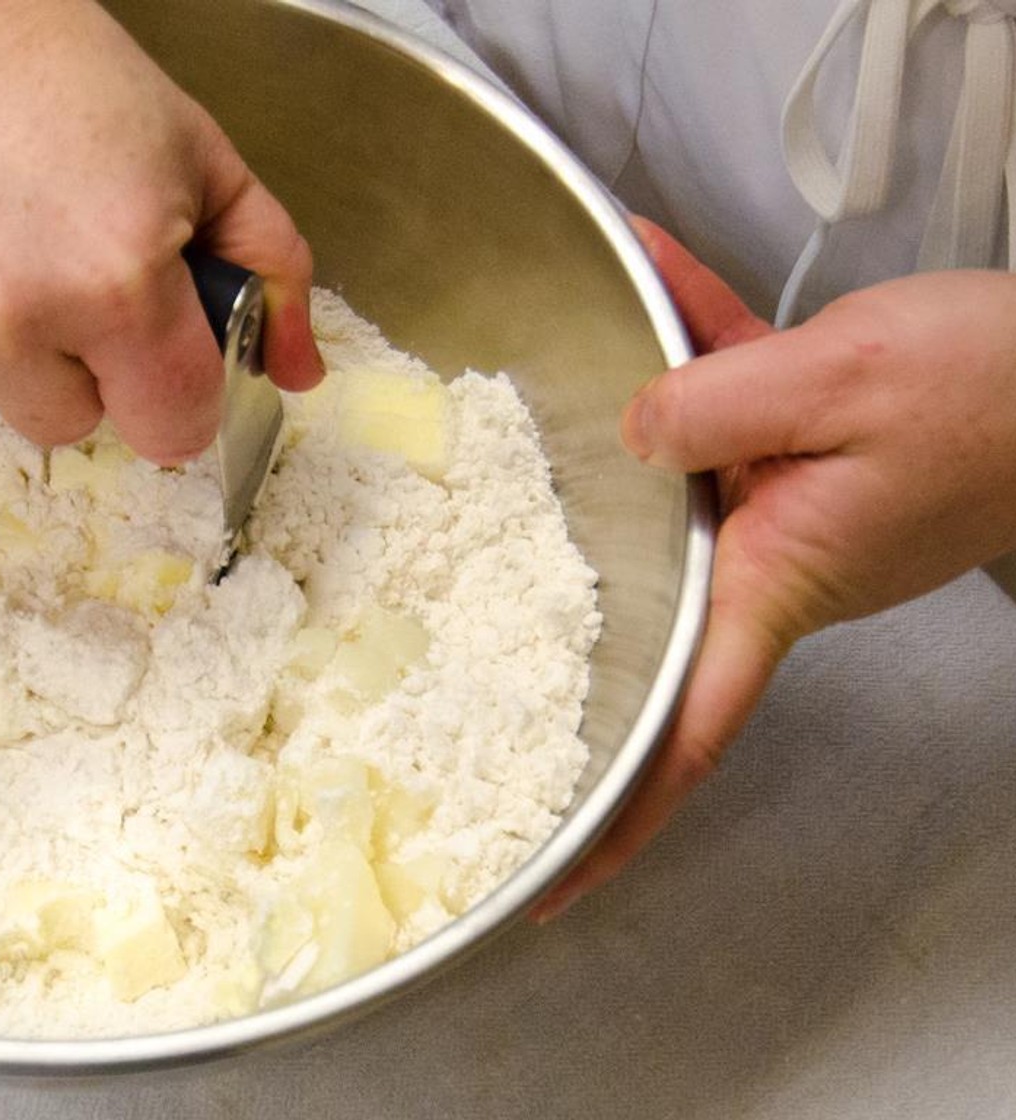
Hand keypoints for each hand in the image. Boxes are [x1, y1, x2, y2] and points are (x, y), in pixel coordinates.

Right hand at [0, 0, 322, 460]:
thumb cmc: (51, 60)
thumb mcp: (196, 154)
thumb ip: (269, 270)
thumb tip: (301, 373)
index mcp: (118, 283)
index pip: (171, 429)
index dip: (169, 392)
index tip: (152, 356)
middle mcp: (9, 318)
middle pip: (69, 425)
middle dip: (75, 368)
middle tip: (53, 269)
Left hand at [533, 218, 1015, 920]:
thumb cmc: (995, 394)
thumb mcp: (840, 384)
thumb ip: (711, 405)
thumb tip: (628, 431)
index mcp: (774, 586)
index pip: (682, 735)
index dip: (616, 819)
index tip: (550, 881)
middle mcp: (768, 565)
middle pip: (645, 606)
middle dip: (565, 607)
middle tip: (459, 634)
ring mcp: (782, 510)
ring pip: (667, 477)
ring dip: (615, 421)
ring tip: (533, 362)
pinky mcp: (801, 450)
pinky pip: (720, 406)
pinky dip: (688, 353)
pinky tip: (652, 277)